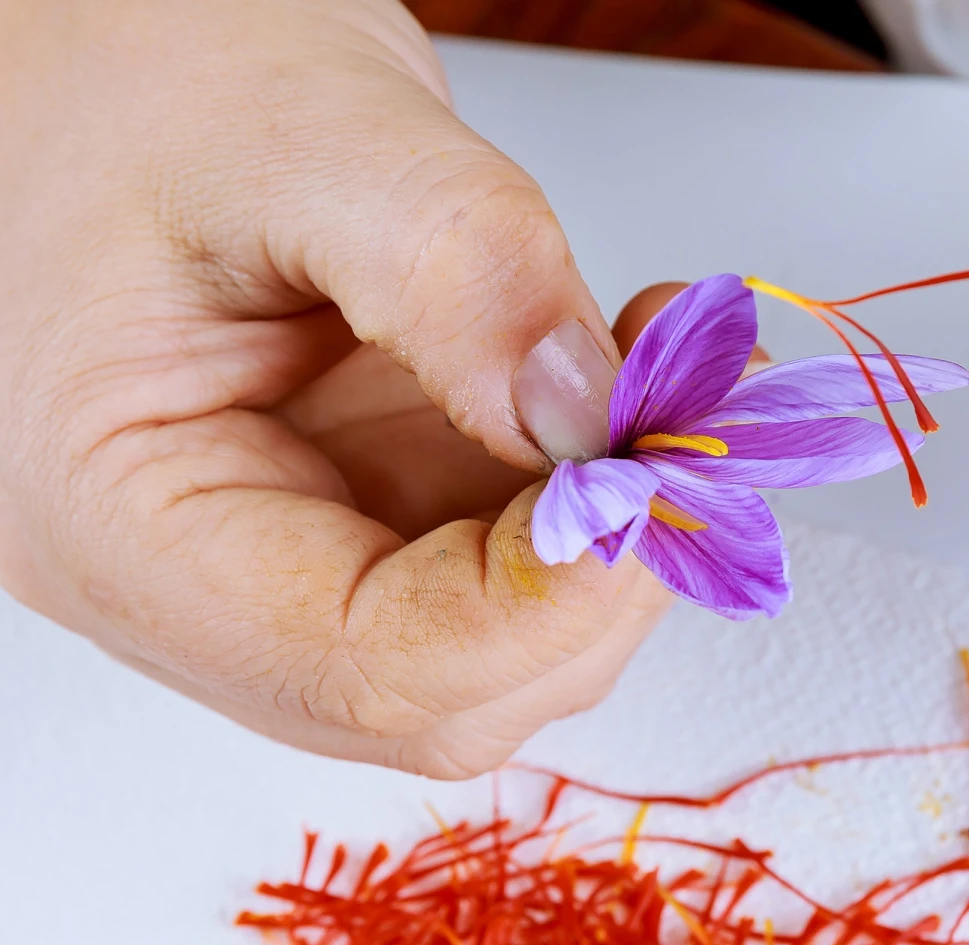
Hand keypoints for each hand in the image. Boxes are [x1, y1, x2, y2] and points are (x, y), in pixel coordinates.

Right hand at [0, 0, 672, 776]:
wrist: (127, 57)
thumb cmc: (147, 78)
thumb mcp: (303, 130)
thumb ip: (456, 268)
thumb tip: (589, 410)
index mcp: (116, 524)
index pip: (364, 666)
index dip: (546, 607)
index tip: (661, 491)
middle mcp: (198, 583)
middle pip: (443, 691)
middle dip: (596, 579)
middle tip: (686, 435)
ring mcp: (287, 564)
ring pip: (496, 649)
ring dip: (610, 541)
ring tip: (659, 385)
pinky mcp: (364, 522)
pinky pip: (508, 573)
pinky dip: (596, 504)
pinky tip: (621, 398)